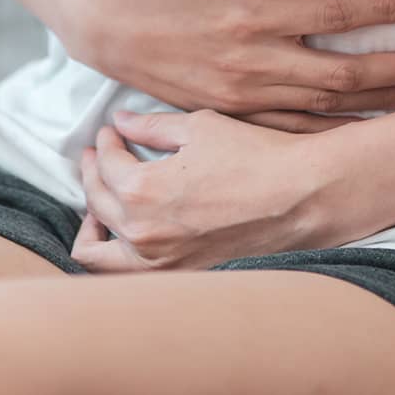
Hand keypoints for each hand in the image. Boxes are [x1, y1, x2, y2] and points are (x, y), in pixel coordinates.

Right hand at [62, 0, 394, 125]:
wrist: (101, 25)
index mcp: (251, 16)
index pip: (335, 15)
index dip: (385, 11)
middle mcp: (252, 63)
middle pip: (341, 73)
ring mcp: (240, 97)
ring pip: (322, 109)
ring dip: (375, 107)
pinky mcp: (227, 116)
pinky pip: (289, 132)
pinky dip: (330, 135)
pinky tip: (363, 135)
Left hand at [72, 109, 345, 271]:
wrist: (302, 196)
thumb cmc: (256, 156)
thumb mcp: (199, 127)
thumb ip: (151, 126)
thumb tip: (122, 120)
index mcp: (142, 191)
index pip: (105, 164)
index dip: (106, 142)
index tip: (112, 130)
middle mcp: (144, 232)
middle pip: (95, 201)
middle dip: (92, 173)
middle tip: (100, 155)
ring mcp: (161, 261)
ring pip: (96, 252)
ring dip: (92, 222)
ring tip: (100, 202)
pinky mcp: (180, 273)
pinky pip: (127, 273)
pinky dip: (116, 253)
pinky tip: (127, 230)